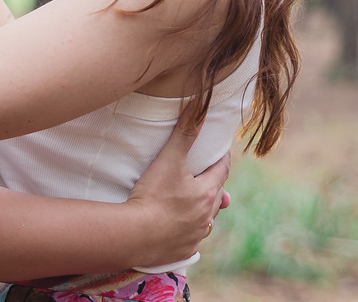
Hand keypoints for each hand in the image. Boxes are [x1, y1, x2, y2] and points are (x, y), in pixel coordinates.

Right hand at [125, 122, 230, 268]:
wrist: (135, 235)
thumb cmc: (153, 196)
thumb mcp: (169, 160)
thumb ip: (185, 133)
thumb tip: (200, 107)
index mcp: (207, 194)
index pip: (222, 171)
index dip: (222, 159)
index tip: (220, 152)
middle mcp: (206, 218)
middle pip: (216, 197)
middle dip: (213, 186)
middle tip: (206, 177)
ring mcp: (195, 237)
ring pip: (206, 221)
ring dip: (203, 212)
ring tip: (195, 206)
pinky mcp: (182, 251)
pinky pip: (191, 240)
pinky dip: (189, 232)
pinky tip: (180, 230)